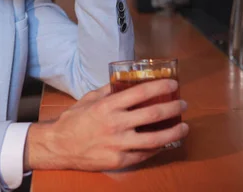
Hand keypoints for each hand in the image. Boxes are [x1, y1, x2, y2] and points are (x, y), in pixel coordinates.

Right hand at [24, 79, 188, 171]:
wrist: (59, 146)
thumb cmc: (73, 120)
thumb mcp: (88, 99)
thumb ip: (108, 90)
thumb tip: (125, 81)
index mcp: (108, 106)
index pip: (140, 93)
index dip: (160, 87)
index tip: (173, 84)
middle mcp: (115, 124)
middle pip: (152, 115)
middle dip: (172, 108)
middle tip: (182, 104)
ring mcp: (118, 145)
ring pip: (154, 139)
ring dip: (173, 132)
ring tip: (184, 127)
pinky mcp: (119, 161)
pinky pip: (144, 154)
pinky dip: (157, 148)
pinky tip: (164, 143)